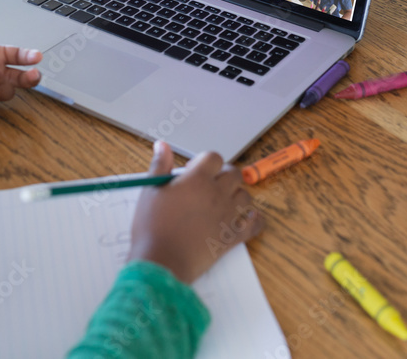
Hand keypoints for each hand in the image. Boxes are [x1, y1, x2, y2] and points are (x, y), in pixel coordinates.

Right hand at [128, 142, 264, 283]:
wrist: (162, 261)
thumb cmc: (152, 227)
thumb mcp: (150, 191)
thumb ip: (159, 165)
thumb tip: (162, 145)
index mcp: (197, 179)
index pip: (214, 157)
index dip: (205, 162)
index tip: (193, 172)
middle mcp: (217, 193)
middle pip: (234, 174)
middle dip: (224, 175)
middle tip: (210, 185)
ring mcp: (228, 215)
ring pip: (246, 196)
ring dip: (237, 196)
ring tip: (222, 203)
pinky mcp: (233, 236)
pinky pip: (255, 225)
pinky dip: (254, 220)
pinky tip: (247, 219)